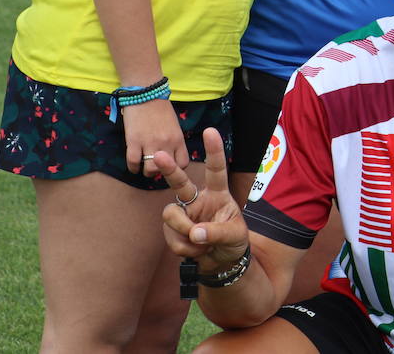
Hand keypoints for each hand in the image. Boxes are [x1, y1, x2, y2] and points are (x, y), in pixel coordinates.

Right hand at [124, 97, 186, 178]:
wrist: (145, 93)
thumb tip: (170, 154)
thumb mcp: (174, 125)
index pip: (183, 163)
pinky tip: (133, 166)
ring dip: (146, 172)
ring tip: (143, 168)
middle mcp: (166, 143)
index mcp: (178, 139)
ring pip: (150, 170)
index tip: (170, 167)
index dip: (176, 168)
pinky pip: (133, 162)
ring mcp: (150, 143)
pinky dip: (133, 167)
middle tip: (155, 169)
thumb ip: (173, 140)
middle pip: (167, 170)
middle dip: (161, 172)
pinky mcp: (134, 141)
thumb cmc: (160, 108)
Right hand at [157, 127, 248, 274]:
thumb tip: (194, 232)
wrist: (222, 262)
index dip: (214, 151)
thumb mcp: (235, 235)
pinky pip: (171, 237)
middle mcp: (198, 199)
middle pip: (181, 182)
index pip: (216, 170)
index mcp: (218, 194)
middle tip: (159, 155)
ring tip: (202, 244)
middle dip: (170, 169)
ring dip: (184, 232)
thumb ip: (217, 232)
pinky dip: (184, 248)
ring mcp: (183, 214)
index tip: (210, 131)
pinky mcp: (172, 230)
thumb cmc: (234, 242)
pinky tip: (196, 251)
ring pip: (171, 215)